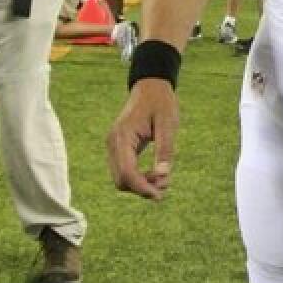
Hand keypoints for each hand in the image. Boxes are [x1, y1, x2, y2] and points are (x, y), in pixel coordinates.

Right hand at [106, 78, 179, 200]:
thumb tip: (163, 175)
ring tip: (163, 180)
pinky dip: (138, 176)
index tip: (159, 195)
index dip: (142, 188)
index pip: (126, 172)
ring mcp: (113, 146)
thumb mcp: (168, 124)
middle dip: (142, 188)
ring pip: (121, 177)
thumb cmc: (161, 103)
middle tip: (165, 187)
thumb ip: (165, 149)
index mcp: (122, 137)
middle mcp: (113, 143)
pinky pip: (124, 169)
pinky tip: (155, 173)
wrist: (151, 87)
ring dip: (140, 184)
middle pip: (121, 180)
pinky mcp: (119, 147)